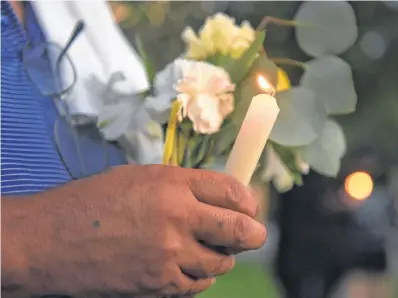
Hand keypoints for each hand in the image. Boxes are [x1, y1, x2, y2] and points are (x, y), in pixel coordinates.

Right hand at [20, 164, 265, 296]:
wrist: (52, 239)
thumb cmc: (94, 201)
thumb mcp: (142, 178)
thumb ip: (184, 187)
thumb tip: (219, 199)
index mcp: (173, 184)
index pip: (233, 192)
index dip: (248, 201)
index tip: (249, 207)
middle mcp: (178, 218)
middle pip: (242, 231)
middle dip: (254, 233)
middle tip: (253, 234)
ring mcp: (170, 255)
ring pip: (222, 263)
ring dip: (221, 256)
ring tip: (206, 248)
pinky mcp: (159, 285)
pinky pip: (198, 284)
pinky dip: (199, 275)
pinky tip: (185, 265)